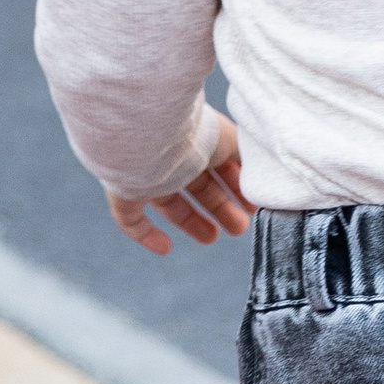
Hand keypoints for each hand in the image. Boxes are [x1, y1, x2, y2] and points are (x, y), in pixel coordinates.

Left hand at [106, 109, 252, 257]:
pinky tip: (165, 248)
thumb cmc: (195, 135)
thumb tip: (260, 178)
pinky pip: (131, 219)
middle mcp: (172, 156)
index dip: (236, 186)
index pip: (219, 165)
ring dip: (191, 221)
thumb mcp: (233, 142)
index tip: (253, 205)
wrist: (149, 135)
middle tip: (239, 228)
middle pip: (198, 185)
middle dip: (220, 207)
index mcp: (198, 140)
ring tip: (213, 238)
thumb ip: (248, 159)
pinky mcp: (123, 192)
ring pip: (170, 202)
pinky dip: (147, 235)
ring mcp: (146, 174)